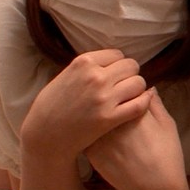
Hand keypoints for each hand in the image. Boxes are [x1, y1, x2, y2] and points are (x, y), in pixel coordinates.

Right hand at [20, 49, 151, 158]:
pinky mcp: (109, 118)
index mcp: (84, 62)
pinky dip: (144, 102)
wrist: (45, 135)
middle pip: (131, 66)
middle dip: (130, 75)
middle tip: (124, 85)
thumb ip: (89, 67)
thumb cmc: (53, 105)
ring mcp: (104, 98)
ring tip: (129, 95)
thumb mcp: (66, 75)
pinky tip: (140, 103)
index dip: (118, 64)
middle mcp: (95, 77)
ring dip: (137, 89)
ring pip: (139, 83)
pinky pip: (139, 104)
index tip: (115, 74)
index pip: (117, 54)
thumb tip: (113, 60)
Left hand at [85, 88, 187, 189]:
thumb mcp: (167, 125)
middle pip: (106, 102)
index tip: (128, 96)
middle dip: (109, 102)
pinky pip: (86, 134)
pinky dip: (89, 133)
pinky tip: (98, 136)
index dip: (126, 92)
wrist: (154, 188)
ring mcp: (100, 135)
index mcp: (134, 108)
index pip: (124, 89)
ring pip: (93, 117)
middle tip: (116, 111)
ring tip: (105, 123)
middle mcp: (114, 119)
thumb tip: (147, 89)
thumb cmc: (167, 155)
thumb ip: (156, 104)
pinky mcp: (91, 151)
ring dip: (96, 116)